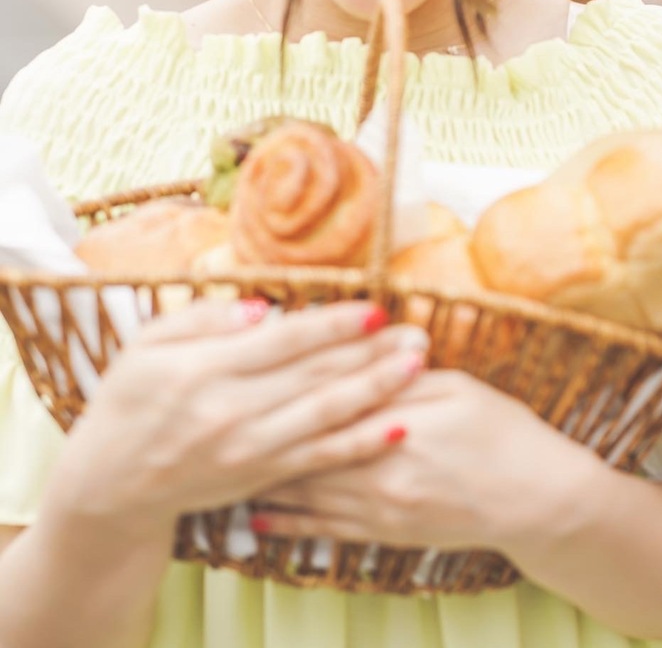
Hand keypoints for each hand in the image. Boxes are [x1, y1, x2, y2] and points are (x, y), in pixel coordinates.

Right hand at [47, 299, 427, 540]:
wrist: (112, 484)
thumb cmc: (130, 400)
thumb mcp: (147, 345)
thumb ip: (205, 318)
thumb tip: (265, 306)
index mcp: (203, 370)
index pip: (284, 341)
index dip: (334, 324)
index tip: (376, 306)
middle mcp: (231, 412)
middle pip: (316, 376)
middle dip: (372, 351)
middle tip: (419, 330)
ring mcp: (249, 450)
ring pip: (326, 417)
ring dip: (378, 391)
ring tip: (417, 365)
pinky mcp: (261, 477)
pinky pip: (321, 461)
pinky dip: (361, 445)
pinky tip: (397, 427)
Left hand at [251, 368, 600, 551]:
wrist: (538, 502)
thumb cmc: (505, 434)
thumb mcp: (460, 387)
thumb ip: (407, 373)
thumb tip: (367, 347)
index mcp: (403, 419)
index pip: (334, 395)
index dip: (291, 380)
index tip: (250, 365)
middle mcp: (383, 466)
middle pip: (310, 444)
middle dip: (262, 428)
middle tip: (214, 416)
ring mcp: (382, 506)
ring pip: (307, 489)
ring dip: (262, 476)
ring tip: (217, 466)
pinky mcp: (385, 533)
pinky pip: (325, 529)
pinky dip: (287, 523)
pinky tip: (254, 518)